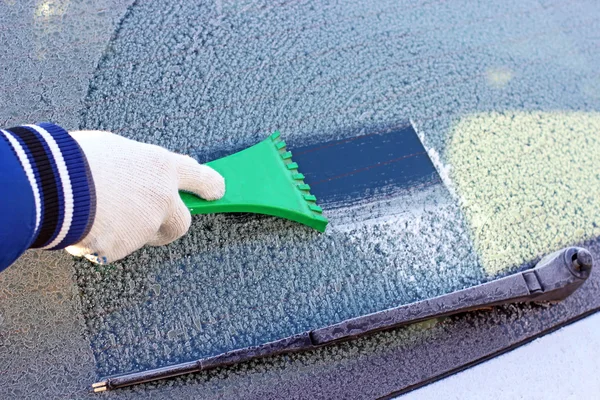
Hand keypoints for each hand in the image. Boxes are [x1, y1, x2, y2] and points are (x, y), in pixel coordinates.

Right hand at [65, 130, 224, 263]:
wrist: (50, 185)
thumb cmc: (77, 159)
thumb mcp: (116, 150)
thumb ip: (139, 167)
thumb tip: (143, 175)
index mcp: (160, 167)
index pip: (199, 177)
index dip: (210, 185)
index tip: (218, 191)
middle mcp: (161, 198)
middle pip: (182, 223)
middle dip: (169, 225)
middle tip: (150, 221)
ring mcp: (145, 226)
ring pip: (144, 236)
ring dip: (129, 231)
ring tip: (97, 212)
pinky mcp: (124, 248)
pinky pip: (115, 248)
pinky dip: (103, 241)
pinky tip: (84, 224)